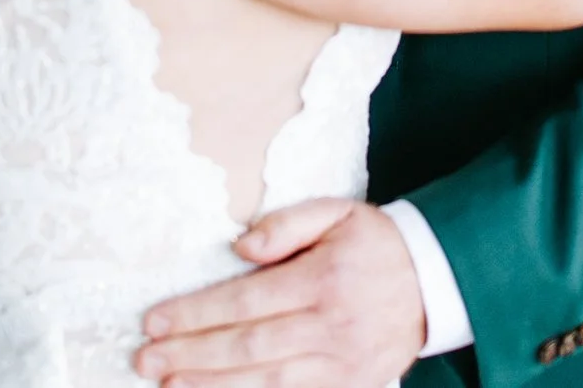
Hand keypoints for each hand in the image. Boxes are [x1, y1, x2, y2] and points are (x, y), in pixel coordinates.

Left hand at [135, 198, 424, 387]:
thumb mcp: (338, 212)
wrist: (437, 284)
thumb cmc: (377, 245)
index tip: (155, 319)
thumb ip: (288, 223)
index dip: (196, 313)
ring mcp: (340, 365)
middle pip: (247, 346)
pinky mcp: (348, 387)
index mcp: (323, 280)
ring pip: (265, 382)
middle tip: (145, 357)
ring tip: (167, 384)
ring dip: (211, 385)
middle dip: (190, 354)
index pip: (245, 301)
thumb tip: (239, 246)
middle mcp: (330, 327)